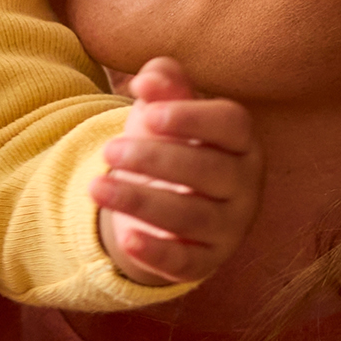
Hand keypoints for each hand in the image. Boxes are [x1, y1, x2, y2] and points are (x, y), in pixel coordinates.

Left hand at [91, 56, 262, 285]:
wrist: (162, 201)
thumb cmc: (169, 143)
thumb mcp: (164, 111)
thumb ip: (163, 84)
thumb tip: (148, 78)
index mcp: (241, 141)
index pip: (232, 124)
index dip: (192, 117)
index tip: (149, 114)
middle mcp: (245, 185)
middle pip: (210, 170)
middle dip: (155, 159)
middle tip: (109, 151)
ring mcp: (230, 227)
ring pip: (192, 216)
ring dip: (140, 201)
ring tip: (95, 187)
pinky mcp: (206, 261)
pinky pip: (186, 262)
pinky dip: (156, 252)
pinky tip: (126, 239)